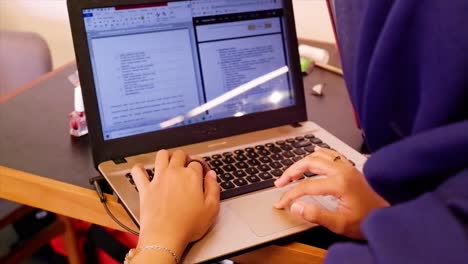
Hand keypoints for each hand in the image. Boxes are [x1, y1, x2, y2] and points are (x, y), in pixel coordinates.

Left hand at [131, 150, 219, 253]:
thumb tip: (212, 176)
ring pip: (161, 155)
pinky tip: (142, 170)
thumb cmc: (188, 225)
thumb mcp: (212, 209)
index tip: (203, 174)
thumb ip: (213, 188)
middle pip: (180, 154)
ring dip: (166, 156)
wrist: (165, 237)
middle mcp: (174, 173)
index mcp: (192, 176)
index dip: (202, 167)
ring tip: (169, 162)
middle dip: (185, 158)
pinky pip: (138, 171)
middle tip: (187, 166)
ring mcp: (158, 179)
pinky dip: (139, 168)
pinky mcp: (145, 188)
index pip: (198, 162)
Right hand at [274, 147, 388, 238]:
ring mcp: (347, 167)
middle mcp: (343, 171)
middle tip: (280, 182)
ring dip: (302, 163)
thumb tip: (296, 207)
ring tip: (291, 173)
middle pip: (309, 163)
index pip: (305, 186)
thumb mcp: (339, 224)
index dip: (289, 195)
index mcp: (339, 184)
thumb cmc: (367, 221)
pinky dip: (319, 154)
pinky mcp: (351, 168)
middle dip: (291, 172)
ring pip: (318, 156)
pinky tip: (314, 153)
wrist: (388, 217)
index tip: (281, 203)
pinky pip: (331, 154)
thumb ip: (316, 215)